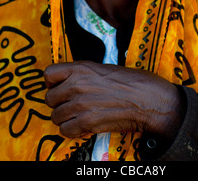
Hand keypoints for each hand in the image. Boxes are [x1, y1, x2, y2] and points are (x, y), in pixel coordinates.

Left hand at [44, 61, 184, 139]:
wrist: (149, 99)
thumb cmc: (132, 82)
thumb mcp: (103, 68)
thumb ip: (82, 74)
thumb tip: (68, 83)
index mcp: (81, 68)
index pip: (48, 74)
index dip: (53, 83)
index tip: (60, 87)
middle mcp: (77, 84)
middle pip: (49, 98)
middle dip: (59, 103)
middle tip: (71, 105)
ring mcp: (80, 104)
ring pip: (55, 116)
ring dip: (66, 119)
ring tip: (79, 116)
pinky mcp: (87, 122)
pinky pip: (65, 131)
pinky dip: (72, 131)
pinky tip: (84, 126)